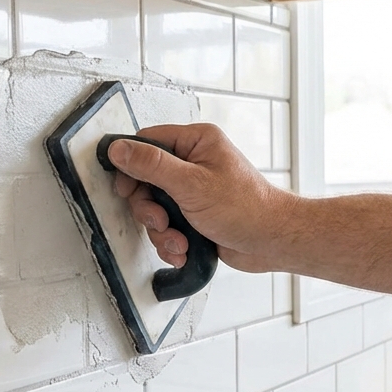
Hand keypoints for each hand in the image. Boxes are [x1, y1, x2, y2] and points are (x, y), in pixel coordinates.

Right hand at [108, 123, 294, 271]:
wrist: (272, 242)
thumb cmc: (246, 208)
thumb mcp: (191, 184)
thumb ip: (151, 166)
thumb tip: (119, 149)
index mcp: (197, 141)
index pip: (148, 141)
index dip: (131, 164)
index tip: (125, 187)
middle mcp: (194, 162)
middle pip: (146, 180)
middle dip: (149, 208)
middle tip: (160, 220)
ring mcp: (194, 190)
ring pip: (155, 207)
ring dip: (161, 230)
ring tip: (178, 240)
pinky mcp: (195, 215)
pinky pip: (168, 226)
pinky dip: (171, 241)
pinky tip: (183, 249)